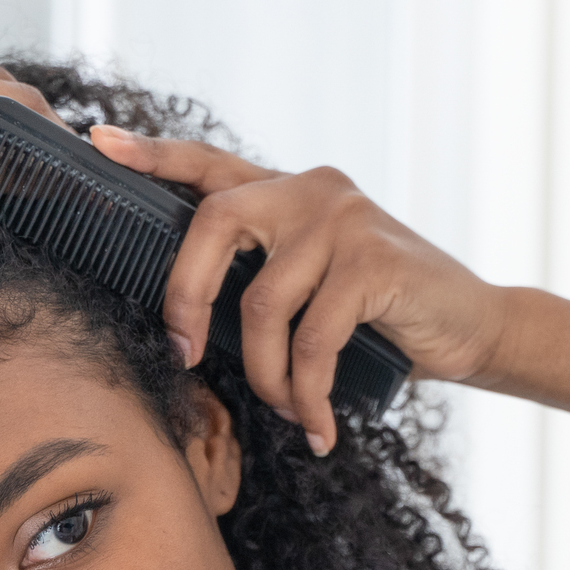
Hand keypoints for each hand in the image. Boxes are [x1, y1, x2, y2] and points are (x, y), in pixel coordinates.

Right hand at [0, 58, 62, 251]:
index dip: (17, 116)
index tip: (42, 155)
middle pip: (13, 96)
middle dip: (52, 136)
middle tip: (78, 184)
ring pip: (17, 125)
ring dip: (57, 163)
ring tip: (89, 205)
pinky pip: (0, 168)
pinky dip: (39, 188)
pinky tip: (64, 217)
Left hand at [90, 127, 506, 453]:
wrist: (470, 328)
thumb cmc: (381, 317)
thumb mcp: (315, 285)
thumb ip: (265, 276)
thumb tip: (187, 324)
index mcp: (286, 191)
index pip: (209, 162)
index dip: (153, 156)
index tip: (99, 143)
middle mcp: (311, 189)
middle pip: (213, 224)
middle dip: (185, 298)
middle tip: (185, 355)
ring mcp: (343, 219)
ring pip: (262, 305)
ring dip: (266, 377)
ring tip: (286, 410)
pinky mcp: (373, 261)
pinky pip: (311, 341)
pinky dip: (307, 395)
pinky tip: (319, 427)